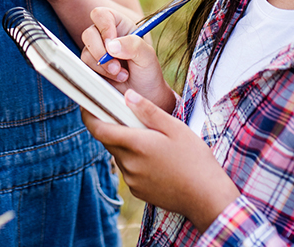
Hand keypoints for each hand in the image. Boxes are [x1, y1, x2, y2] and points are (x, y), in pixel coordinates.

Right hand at [79, 7, 173, 111]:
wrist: (144, 94)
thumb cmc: (148, 72)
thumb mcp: (147, 56)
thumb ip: (133, 45)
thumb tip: (111, 45)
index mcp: (120, 25)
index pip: (101, 15)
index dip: (104, 27)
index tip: (112, 44)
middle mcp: (105, 36)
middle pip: (89, 33)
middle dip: (101, 52)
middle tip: (117, 66)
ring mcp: (96, 51)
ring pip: (86, 52)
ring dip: (103, 66)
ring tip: (122, 75)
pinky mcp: (91, 66)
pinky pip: (85, 67)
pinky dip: (100, 74)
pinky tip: (115, 79)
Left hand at [83, 90, 240, 231]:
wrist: (206, 197)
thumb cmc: (195, 159)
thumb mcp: (175, 128)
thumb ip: (148, 111)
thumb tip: (128, 95)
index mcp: (135, 144)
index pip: (98, 129)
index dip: (89, 115)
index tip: (87, 105)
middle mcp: (128, 164)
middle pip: (109, 141)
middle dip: (115, 127)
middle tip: (132, 117)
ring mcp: (132, 180)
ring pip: (120, 156)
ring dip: (128, 145)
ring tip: (153, 141)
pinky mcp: (138, 191)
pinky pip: (129, 170)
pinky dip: (136, 161)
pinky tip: (157, 160)